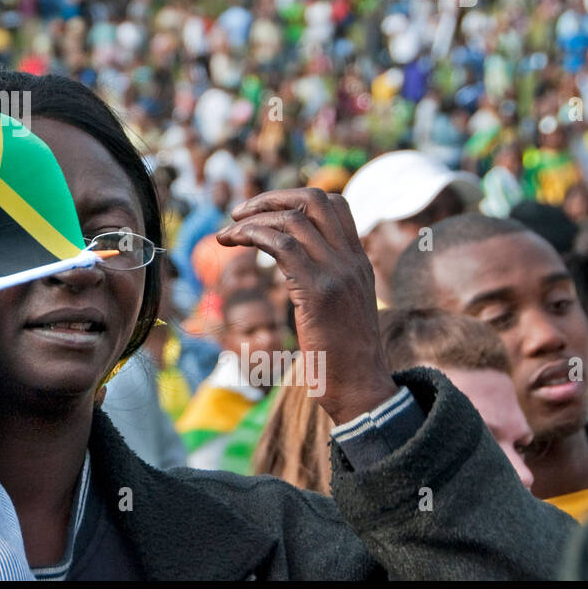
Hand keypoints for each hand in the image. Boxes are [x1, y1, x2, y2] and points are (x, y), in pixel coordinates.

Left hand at [216, 188, 396, 425]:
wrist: (361, 390)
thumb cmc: (344, 357)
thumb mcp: (343, 307)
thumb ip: (327, 280)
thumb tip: (296, 266)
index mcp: (358, 261)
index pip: (335, 205)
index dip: (295, 200)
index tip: (266, 213)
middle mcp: (351, 261)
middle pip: (314, 200)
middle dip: (270, 198)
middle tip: (239, 214)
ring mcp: (337, 273)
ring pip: (292, 220)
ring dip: (250, 219)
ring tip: (226, 234)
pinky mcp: (318, 292)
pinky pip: (281, 246)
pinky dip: (252, 235)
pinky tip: (233, 243)